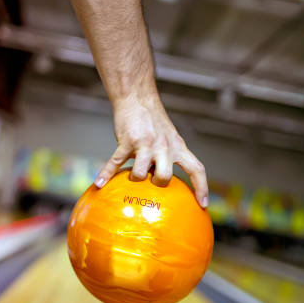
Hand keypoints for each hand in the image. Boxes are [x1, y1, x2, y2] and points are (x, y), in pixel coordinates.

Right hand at [94, 93, 208, 206]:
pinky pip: (115, 163)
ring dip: (134, 178)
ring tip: (131, 175)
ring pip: (139, 174)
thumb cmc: (153, 121)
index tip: (203, 204)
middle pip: (165, 177)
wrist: (138, 98)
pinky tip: (100, 183)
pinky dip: (106, 174)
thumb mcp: (170, 137)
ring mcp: (144, 144)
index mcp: (177, 147)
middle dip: (158, 184)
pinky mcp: (126, 142)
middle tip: (152, 181)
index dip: (201, 187)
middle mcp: (163, 147)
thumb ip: (170, 157)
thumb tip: (162, 181)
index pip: (196, 169)